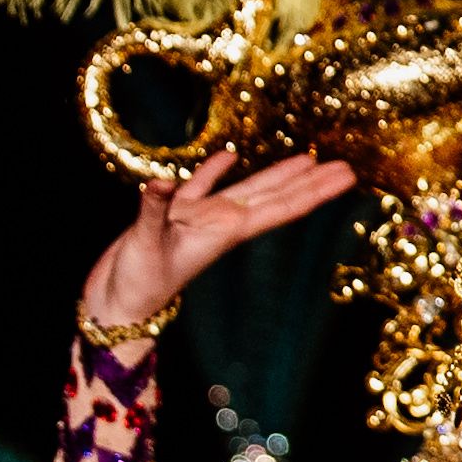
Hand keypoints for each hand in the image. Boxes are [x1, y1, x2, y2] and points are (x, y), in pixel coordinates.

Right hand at [76, 147, 359, 334]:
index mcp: (226, 230)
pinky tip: (230, 155)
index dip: (315, 190)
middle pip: (276, 197)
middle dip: (311, 182)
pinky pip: (201, 186)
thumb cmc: (134, 284)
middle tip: (346, 166)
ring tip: (307, 157)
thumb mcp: (144, 246)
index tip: (347, 177)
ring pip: (246, 189)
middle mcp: (221, 223)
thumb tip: (160, 182)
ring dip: (277, 174)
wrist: (114, 307)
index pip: (281, 207)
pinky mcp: (173, 216)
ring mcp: (199, 220)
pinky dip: (216, 170)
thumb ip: (154, 212)